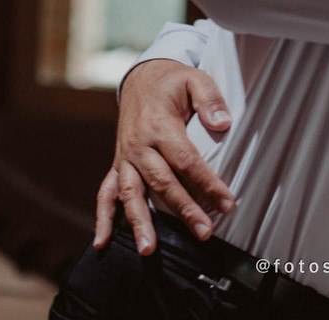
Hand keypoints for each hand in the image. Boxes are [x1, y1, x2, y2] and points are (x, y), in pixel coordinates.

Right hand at [93, 59, 234, 254]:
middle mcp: (138, 145)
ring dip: (139, 222)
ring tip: (148, 249)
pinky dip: (102, 217)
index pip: (186, 160)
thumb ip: (209, 99)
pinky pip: (106, 192)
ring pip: (131, 194)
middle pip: (162, 183)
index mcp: (159, 125)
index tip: (227, 204)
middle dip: (184, 210)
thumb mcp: (194, 79)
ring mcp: (125, 157)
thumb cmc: (172, 82)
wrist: (141, 79)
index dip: (208, 183)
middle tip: (204, 232)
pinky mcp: (118, 164)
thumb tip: (222, 124)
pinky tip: (102, 242)